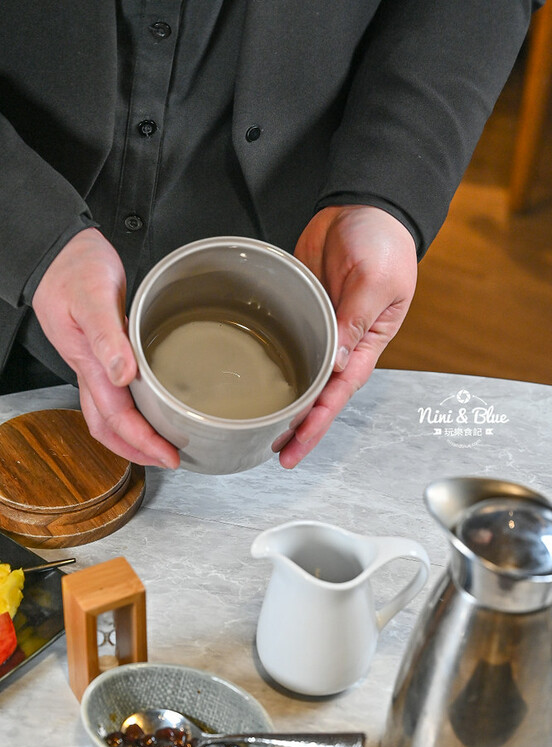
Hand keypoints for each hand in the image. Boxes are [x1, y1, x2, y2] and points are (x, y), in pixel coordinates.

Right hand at [32, 229, 179, 467]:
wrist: (63, 250)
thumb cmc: (75, 268)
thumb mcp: (92, 296)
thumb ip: (107, 336)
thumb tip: (122, 375)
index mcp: (89, 363)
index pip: (115, 417)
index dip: (142, 441)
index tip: (168, 455)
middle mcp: (91, 369)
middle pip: (108, 426)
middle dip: (137, 449)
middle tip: (168, 459)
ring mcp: (95, 362)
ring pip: (109, 412)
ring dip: (133, 433)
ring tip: (161, 443)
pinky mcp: (104, 350)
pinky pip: (115, 391)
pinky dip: (133, 408)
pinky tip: (152, 404)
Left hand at [279, 205, 416, 467]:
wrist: (364, 205)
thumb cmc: (383, 241)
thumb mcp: (375, 281)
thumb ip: (354, 320)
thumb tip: (335, 363)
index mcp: (367, 343)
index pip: (338, 394)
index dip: (316, 425)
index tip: (294, 449)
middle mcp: (343, 344)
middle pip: (318, 395)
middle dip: (297, 426)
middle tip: (271, 451)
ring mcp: (321, 328)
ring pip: (300, 374)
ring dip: (284, 401)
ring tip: (257, 427)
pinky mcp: (302, 310)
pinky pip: (287, 341)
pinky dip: (273, 361)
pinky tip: (254, 378)